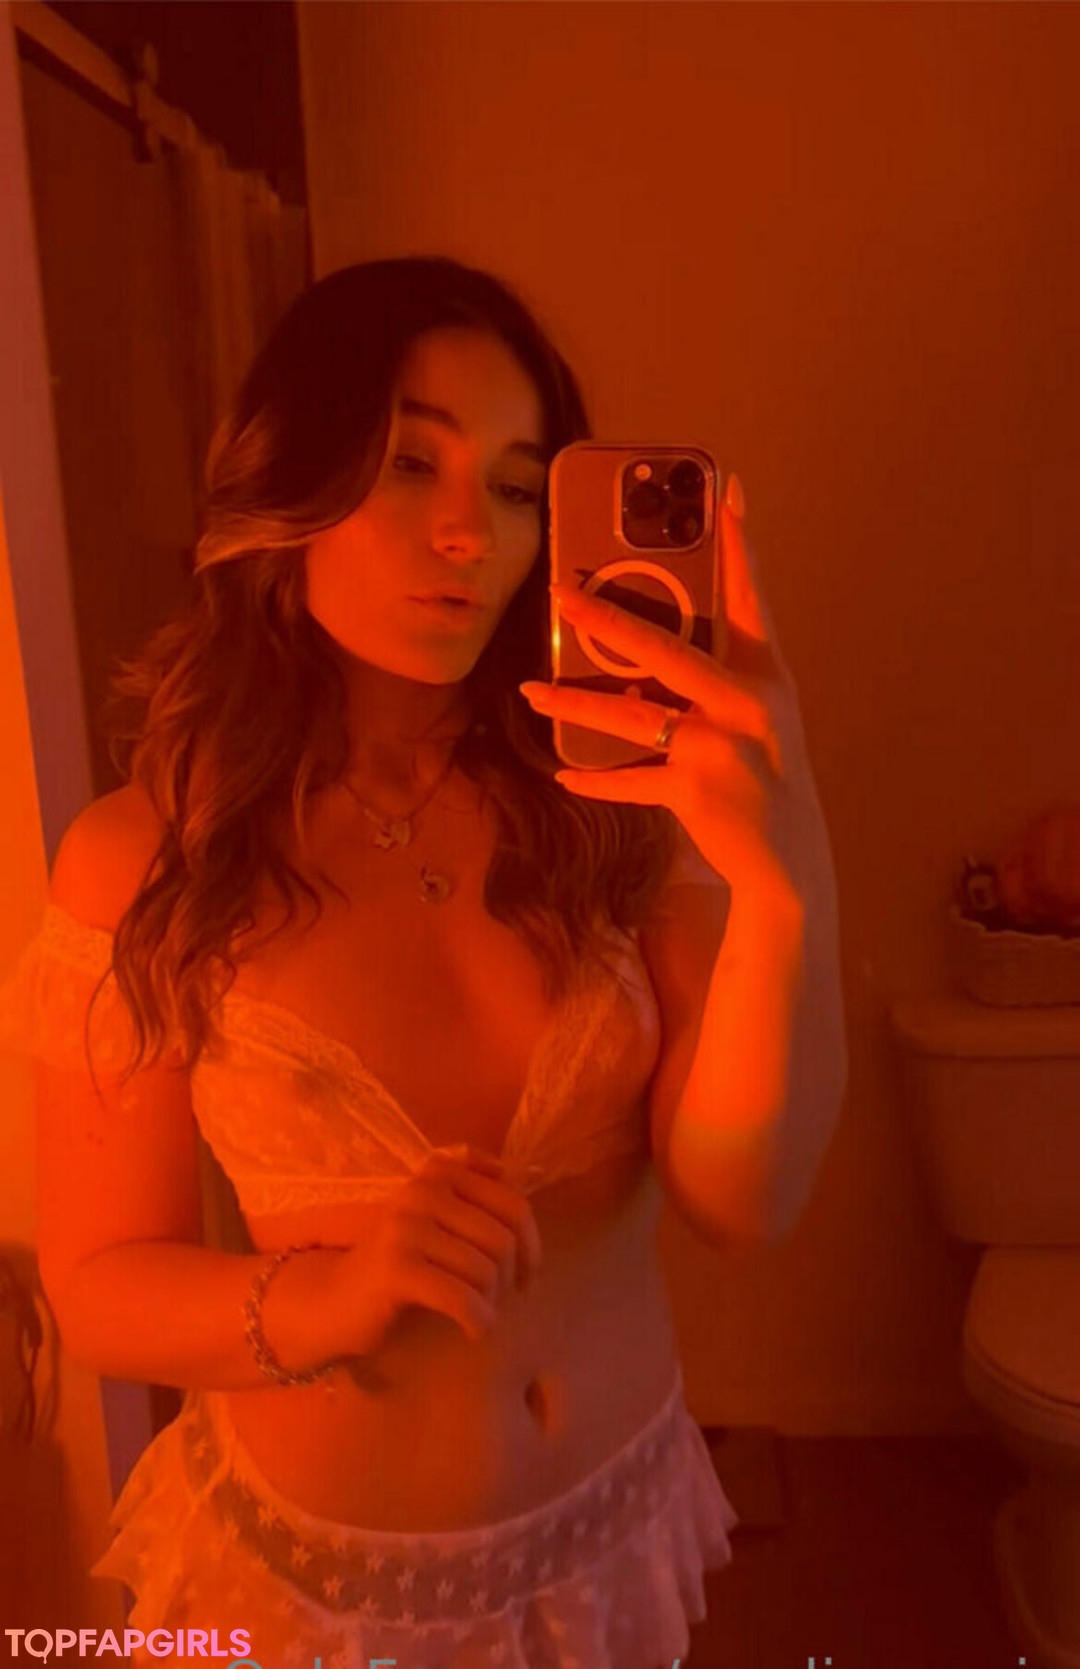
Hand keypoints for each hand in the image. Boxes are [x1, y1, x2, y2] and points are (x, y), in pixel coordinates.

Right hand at [325, 1146, 543, 1353]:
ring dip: (491, 1302)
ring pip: (485, 1269)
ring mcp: (407, 1226)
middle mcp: (423, 1190)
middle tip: (501, 1300)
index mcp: (439, 1172)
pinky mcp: (397, 1267)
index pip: (513, 1203)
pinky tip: (473, 1330)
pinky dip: (477, 1320)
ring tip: (478, 1313)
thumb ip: (475, 1195)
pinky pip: (462, 1298)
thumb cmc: (399, 1263)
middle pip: (503, 1238)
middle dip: (512, 1277)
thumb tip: (518, 1177)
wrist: (334, 1299)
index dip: (531, 1244)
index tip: (526, 1273)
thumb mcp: (439, 1220)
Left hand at [520, 474, 815, 895]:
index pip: (750, 597)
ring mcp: (720, 747)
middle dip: (607, 619)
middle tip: (561, 594)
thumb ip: (715, 681)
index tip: (727, 491)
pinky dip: (597, 779)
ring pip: (631, 713)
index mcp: (765, 676)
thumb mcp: (757, 719)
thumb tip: (638, 652)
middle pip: (665, 649)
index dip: (738, 545)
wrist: (789, 861)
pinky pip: (630, 779)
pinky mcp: (695, 791)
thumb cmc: (765, 777)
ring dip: (573, 701)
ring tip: (531, 689)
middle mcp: (746, 703)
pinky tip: (567, 774)